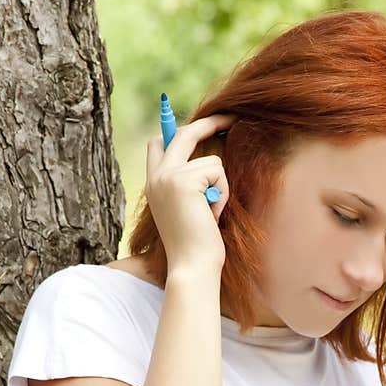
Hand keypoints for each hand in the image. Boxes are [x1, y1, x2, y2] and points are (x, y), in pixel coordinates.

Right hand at [144, 112, 236, 273]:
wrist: (191, 266)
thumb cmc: (197, 246)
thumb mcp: (189, 210)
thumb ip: (191, 186)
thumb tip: (210, 164)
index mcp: (154, 184)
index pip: (159, 143)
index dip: (177, 130)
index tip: (201, 123)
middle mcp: (156, 176)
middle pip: (182, 134)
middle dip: (210, 123)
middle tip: (231, 118)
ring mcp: (167, 176)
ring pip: (211, 161)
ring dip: (222, 187)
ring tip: (212, 213)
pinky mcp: (183, 180)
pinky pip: (218, 172)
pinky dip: (223, 194)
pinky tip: (212, 214)